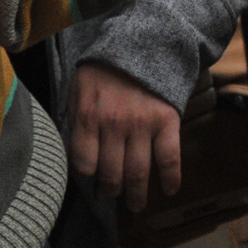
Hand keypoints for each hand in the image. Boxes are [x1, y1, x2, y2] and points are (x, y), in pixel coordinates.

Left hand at [68, 62, 181, 211]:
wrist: (142, 43)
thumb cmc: (104, 69)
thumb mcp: (79, 89)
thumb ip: (77, 120)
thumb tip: (80, 153)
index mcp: (88, 117)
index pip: (84, 163)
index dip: (88, 174)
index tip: (93, 176)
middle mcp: (114, 126)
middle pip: (111, 173)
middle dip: (112, 190)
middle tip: (115, 196)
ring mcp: (142, 125)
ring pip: (138, 172)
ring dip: (137, 195)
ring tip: (136, 204)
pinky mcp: (166, 122)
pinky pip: (169, 158)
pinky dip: (170, 178)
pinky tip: (169, 190)